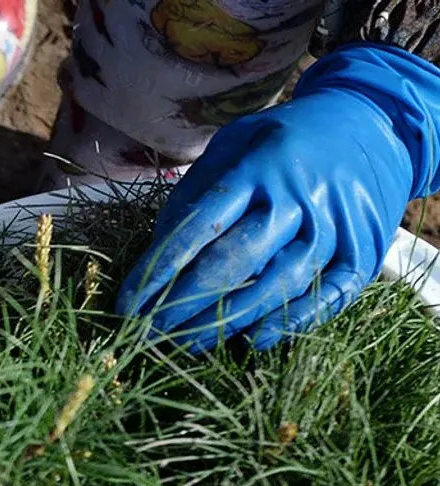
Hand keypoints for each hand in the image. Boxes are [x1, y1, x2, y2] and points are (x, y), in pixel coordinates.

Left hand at [116, 43, 439, 351]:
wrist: (374, 125)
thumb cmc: (285, 141)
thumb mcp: (237, 141)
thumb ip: (197, 188)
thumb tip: (159, 245)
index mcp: (259, 168)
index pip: (199, 227)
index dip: (159, 270)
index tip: (127, 305)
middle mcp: (298, 198)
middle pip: (234, 262)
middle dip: (183, 304)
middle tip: (148, 335)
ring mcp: (334, 225)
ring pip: (276, 284)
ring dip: (227, 322)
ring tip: (186, 345)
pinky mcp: (363, 250)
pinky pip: (328, 295)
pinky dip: (291, 321)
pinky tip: (255, 341)